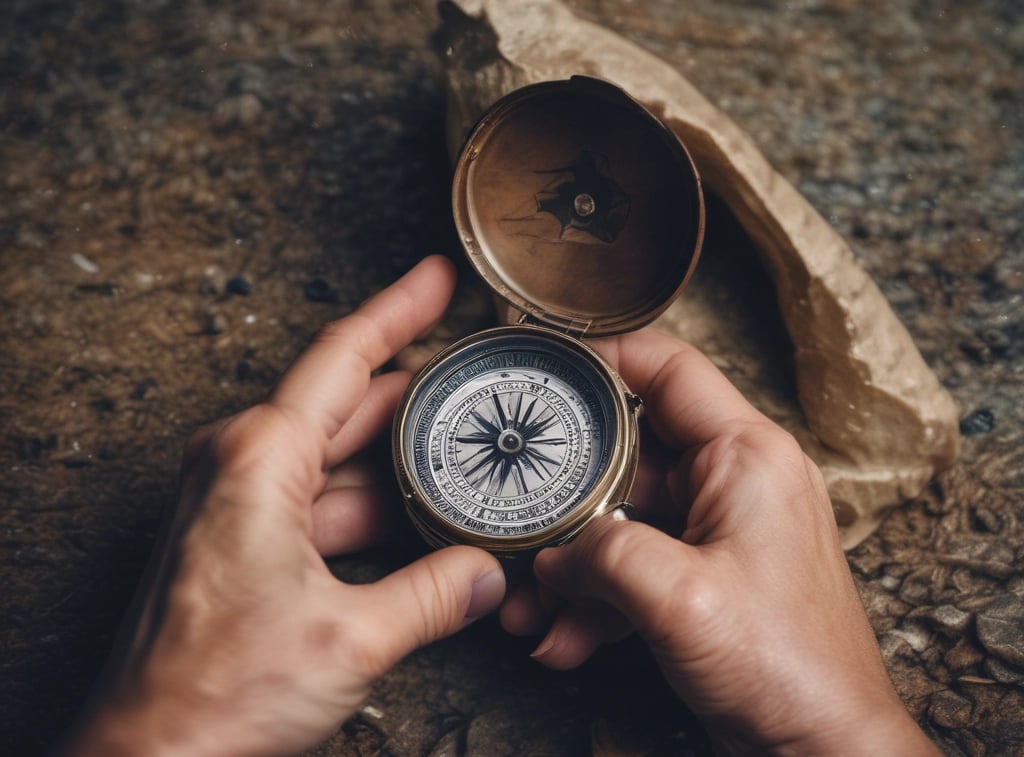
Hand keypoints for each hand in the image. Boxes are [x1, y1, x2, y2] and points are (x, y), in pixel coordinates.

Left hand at [65, 256, 505, 756]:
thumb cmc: (215, 693)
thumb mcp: (352, 637)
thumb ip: (435, 595)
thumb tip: (489, 576)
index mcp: (259, 457)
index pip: (344, 355)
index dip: (399, 308)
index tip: (436, 275)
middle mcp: (241, 464)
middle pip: (347, 403)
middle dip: (417, 388)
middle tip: (475, 368)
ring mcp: (238, 502)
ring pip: (340, 459)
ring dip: (402, 460)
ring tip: (469, 451)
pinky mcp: (241, 541)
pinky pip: (323, 501)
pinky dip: (374, 505)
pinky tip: (422, 516)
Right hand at [502, 330, 937, 754]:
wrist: (822, 745)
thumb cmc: (788, 668)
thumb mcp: (678, 597)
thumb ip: (602, 555)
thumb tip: (554, 554)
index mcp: (747, 456)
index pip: (670, 370)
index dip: (605, 358)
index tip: (549, 369)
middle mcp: (738, 481)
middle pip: (630, 453)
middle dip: (569, 498)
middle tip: (522, 516)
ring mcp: (722, 530)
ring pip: (625, 519)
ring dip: (574, 563)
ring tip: (531, 604)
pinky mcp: (709, 574)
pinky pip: (638, 566)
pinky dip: (598, 599)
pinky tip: (564, 637)